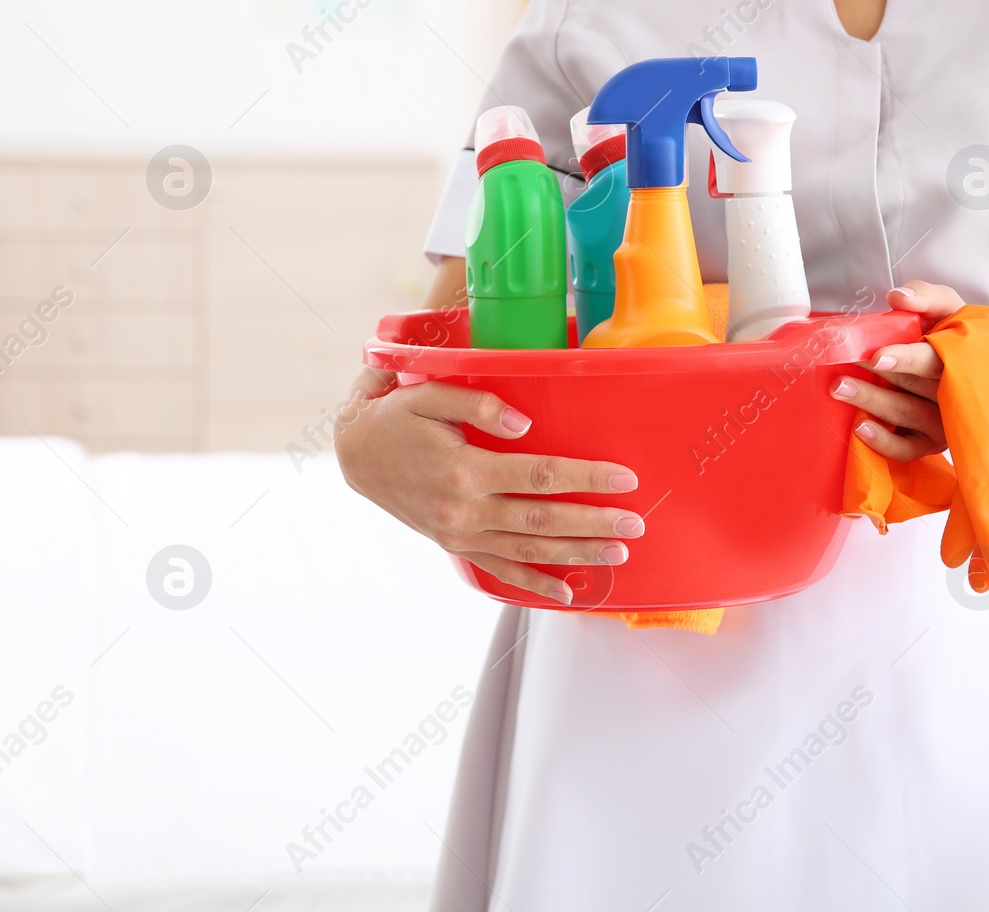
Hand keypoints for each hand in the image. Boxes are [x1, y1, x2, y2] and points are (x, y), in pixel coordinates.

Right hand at [334, 368, 641, 604]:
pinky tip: (566, 593)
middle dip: (594, 523)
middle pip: (542, 518)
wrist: (353, 453)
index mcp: (463, 469)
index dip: (585, 477)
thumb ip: (479, 404)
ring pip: (528, 548)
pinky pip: (499, 569)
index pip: (538, 475)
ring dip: (576, 553)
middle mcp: (464, 509)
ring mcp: (459, 533)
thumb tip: (526, 425)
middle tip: (635, 524)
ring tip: (617, 553)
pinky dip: (534, 583)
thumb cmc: (394, 416)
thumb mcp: (428, 395)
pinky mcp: (454, 544)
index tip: (623, 478)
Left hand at [830, 281, 965, 461]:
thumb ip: (926, 296)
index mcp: (959, 356)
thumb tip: (898, 298)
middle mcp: (955, 392)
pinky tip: (860, 429)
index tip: (877, 356)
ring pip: (907, 414)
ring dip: (872, 401)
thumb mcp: (945, 308)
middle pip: (915, 384)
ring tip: (840, 388)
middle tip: (846, 363)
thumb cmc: (949, 335)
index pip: (936, 360)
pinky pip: (908, 449)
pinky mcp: (930, 442)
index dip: (908, 359)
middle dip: (879, 374)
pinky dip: (884, 442)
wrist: (968, 369)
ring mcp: (943, 420)